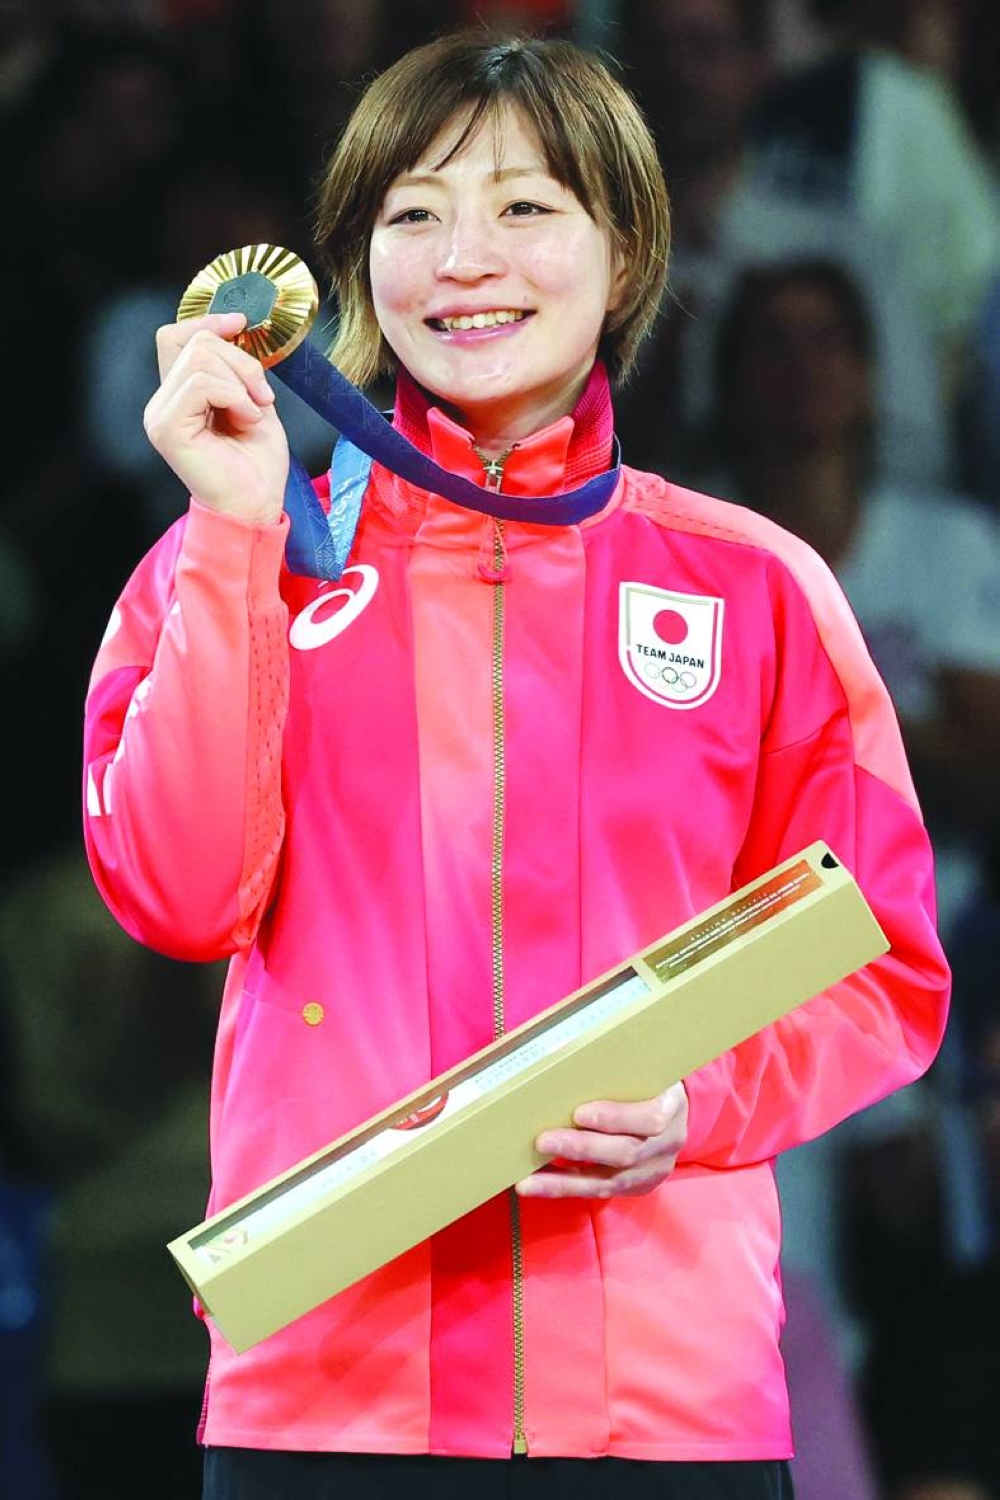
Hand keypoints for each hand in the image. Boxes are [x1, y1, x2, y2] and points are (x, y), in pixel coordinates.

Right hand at [143, 312, 288, 523]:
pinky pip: (202, 382)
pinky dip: (235, 394)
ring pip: (200, 357)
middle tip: (264, 396)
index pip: (176, 337)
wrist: (258, 506)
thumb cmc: (257, 466)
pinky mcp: (167, 427)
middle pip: (194, 341)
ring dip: (241, 380)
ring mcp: (160, 414)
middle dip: (240, 360)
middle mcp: (162, 403)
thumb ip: (238, 370)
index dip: (208, 321)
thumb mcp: (254, 403)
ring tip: (254, 412)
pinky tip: (247, 418)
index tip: (242, 323)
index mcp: (179, 397)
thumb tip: (236, 326)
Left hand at [515, 1082, 687, 1199]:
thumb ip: (616, 1068)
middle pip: (626, 1152)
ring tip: (530, 1181)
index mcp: (671, 1107)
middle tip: (543, 1140)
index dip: (614, 1118)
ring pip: (608, 1182)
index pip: (650, 1118)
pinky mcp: (634, 1188)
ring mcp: (651, 1171)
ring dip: (564, 1181)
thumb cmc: (647, 1085)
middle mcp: (665, 1144)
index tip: (580, 1113)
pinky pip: (597, 1193)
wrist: (672, 1116)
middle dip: (582, 1148)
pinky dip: (565, 1189)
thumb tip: (561, 1051)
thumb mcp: (645, 1071)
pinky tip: (537, 1185)